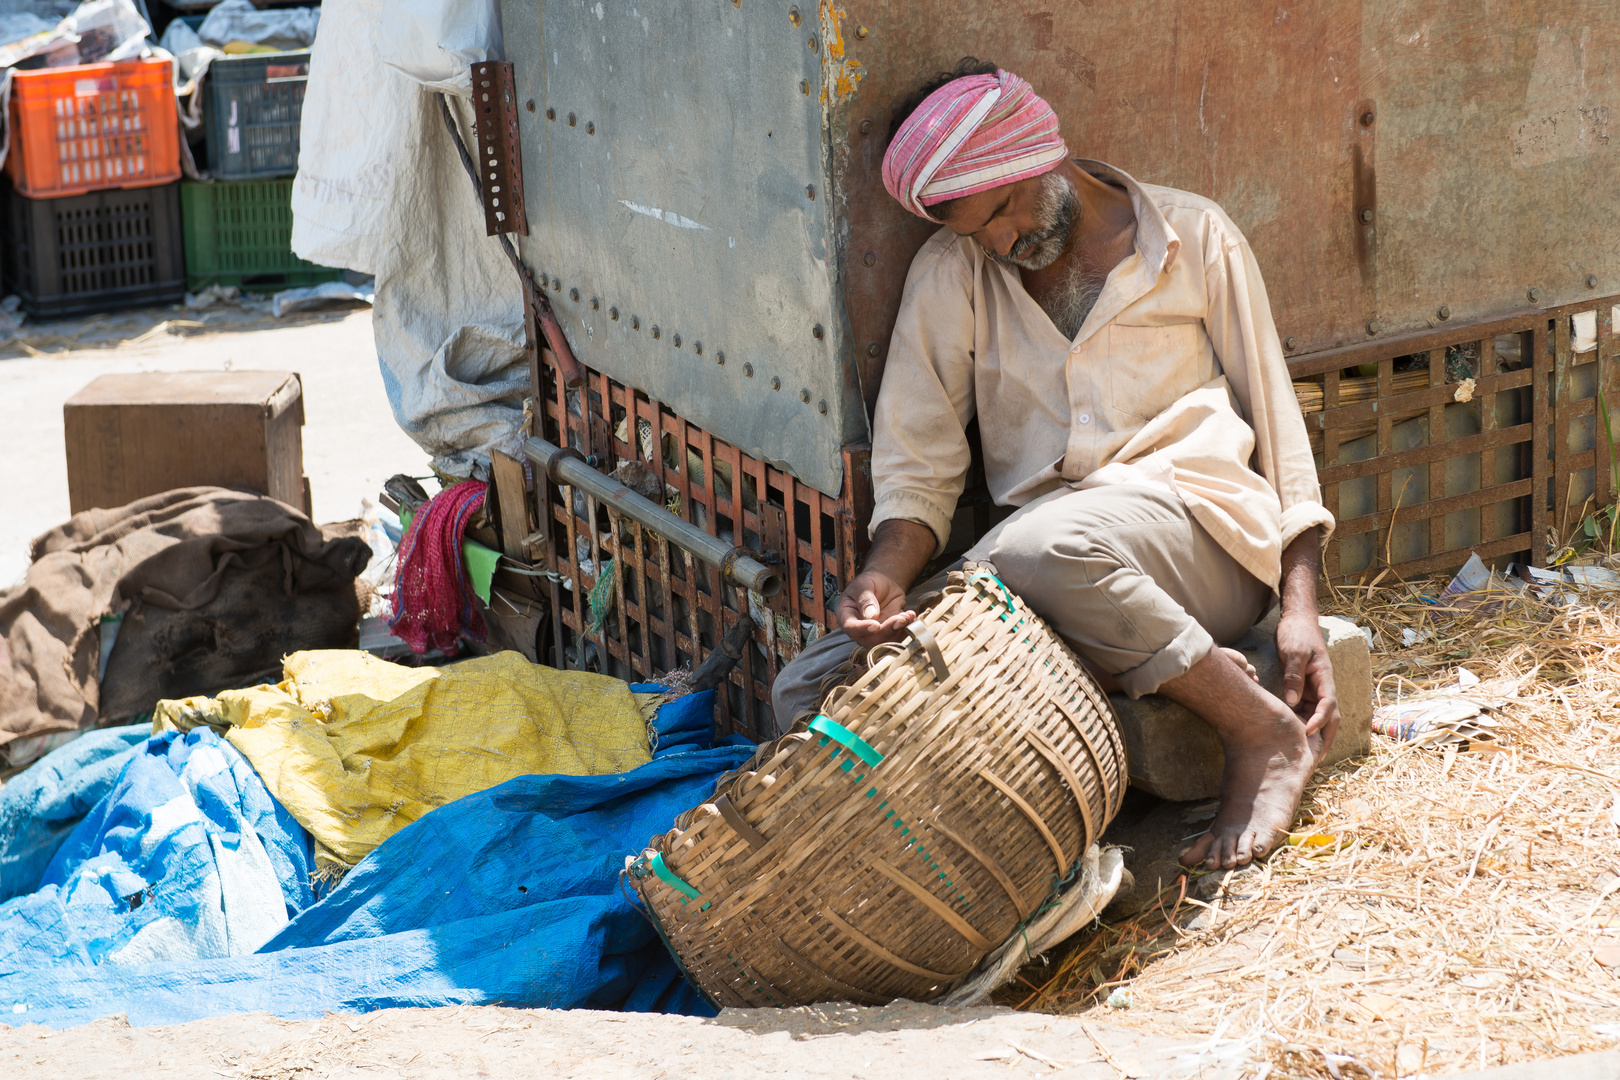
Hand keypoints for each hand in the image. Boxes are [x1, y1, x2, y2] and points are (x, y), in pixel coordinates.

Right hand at [836, 569, 914, 647]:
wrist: (883, 586)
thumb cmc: (869, 582)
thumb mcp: (864, 584)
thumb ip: (865, 599)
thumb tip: (870, 615)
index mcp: (847, 616)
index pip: (850, 628)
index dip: (862, 629)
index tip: (876, 625)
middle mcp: (859, 629)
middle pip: (869, 640)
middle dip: (887, 631)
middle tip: (900, 618)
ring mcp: (874, 634)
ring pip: (885, 642)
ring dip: (899, 631)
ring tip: (907, 615)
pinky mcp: (889, 633)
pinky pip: (897, 638)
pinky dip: (907, 630)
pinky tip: (911, 616)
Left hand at [1275, 609, 1338, 753]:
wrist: (1296, 621)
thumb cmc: (1296, 633)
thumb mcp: (1292, 652)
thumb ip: (1293, 675)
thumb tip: (1292, 702)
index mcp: (1324, 677)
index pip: (1328, 704)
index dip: (1320, 720)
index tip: (1308, 732)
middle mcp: (1322, 685)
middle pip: (1329, 715)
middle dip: (1325, 736)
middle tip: (1315, 758)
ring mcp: (1314, 688)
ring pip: (1318, 715)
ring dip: (1313, 732)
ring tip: (1303, 753)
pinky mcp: (1304, 688)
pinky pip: (1306, 709)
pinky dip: (1302, 722)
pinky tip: (1292, 735)